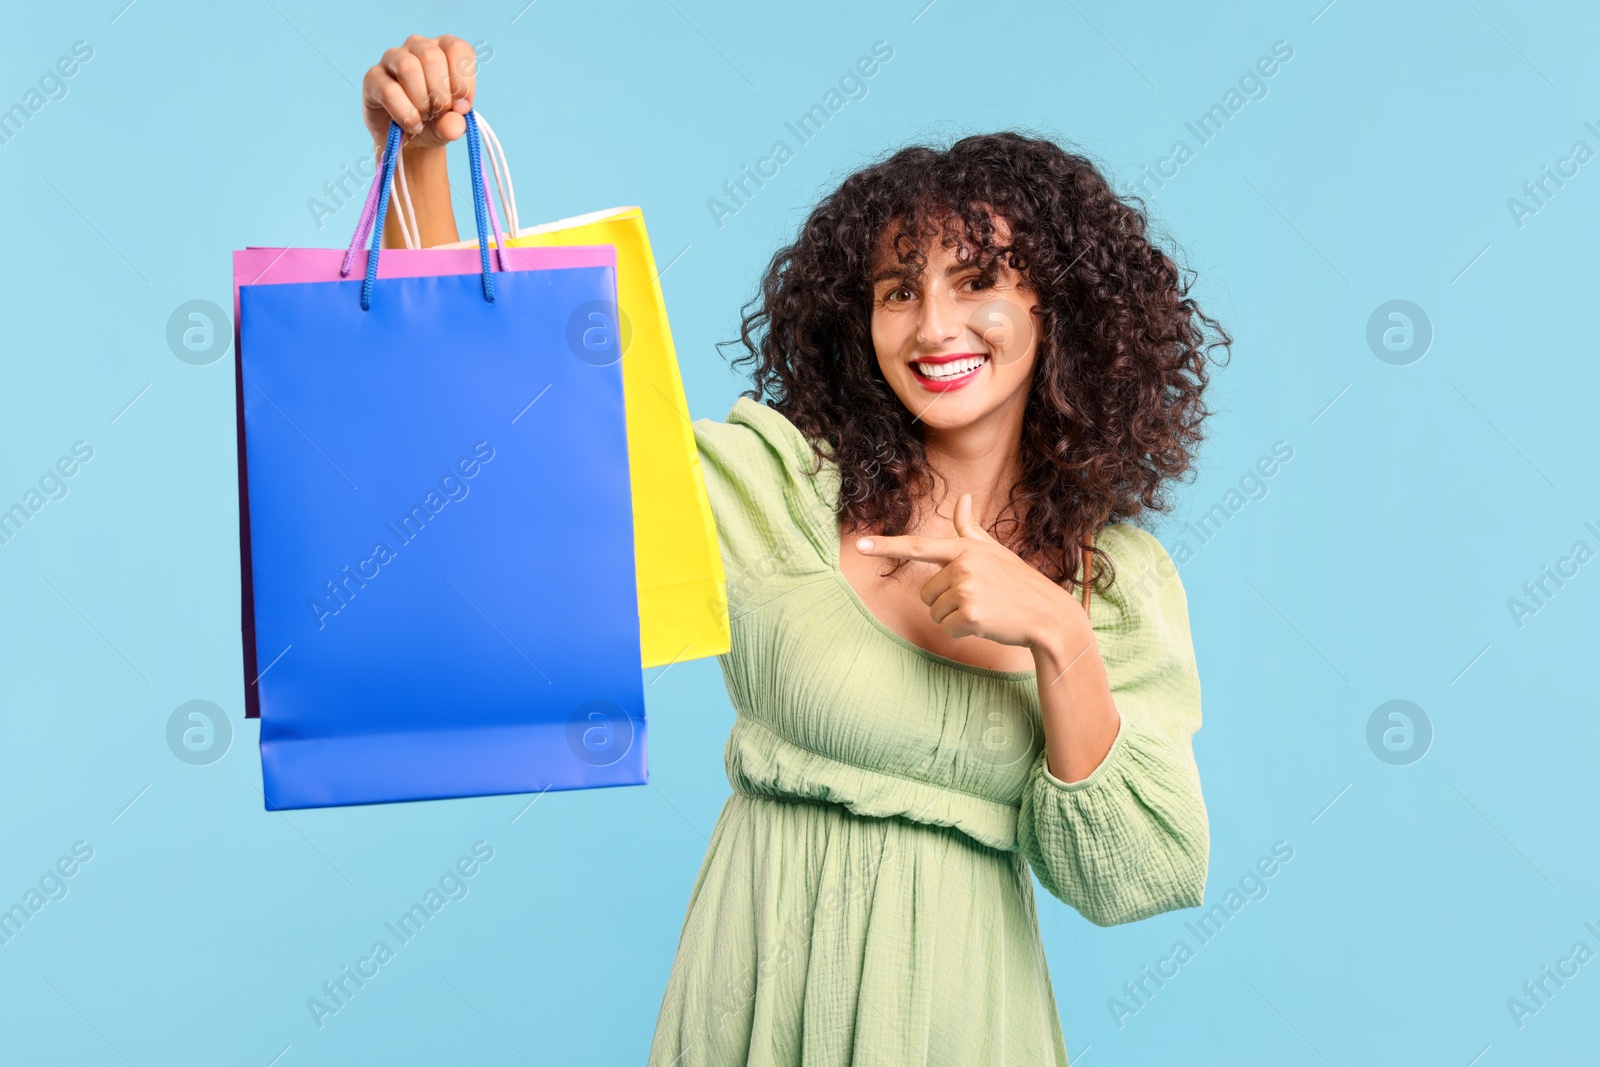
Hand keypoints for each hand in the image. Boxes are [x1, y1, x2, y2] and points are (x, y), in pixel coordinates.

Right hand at [361, 34, 478, 150]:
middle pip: (431, 57)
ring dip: (421, 101)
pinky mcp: (373, 77)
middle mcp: (418, 46)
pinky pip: (389, 91)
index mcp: (444, 49)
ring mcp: (393, 58)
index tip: (462, 107)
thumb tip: (453, 124)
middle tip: (440, 113)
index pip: (458, 48)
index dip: (463, 81)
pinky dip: (405, 113)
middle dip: (440, 94)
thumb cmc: (435, 120)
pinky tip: (412, 125)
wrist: (409, 137)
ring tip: (425, 117)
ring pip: (408, 68)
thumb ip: (456, 123)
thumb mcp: (451, 124)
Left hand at [854, 493, 1082, 649]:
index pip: (917, 545)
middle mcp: (962, 564)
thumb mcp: (994, 551)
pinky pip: (946, 628)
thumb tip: (963, 498)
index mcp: (964, 548)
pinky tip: (986, 624)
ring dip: (955, 617)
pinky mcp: (969, 613)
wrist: (1047, 614)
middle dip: (946, 601)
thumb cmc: (1018, 583)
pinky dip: (962, 632)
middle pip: (927, 593)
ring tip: (985, 610)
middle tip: (979, 599)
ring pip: (935, 612)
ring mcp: (966, 588)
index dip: (885, 546)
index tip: (859, 546)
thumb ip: (971, 529)